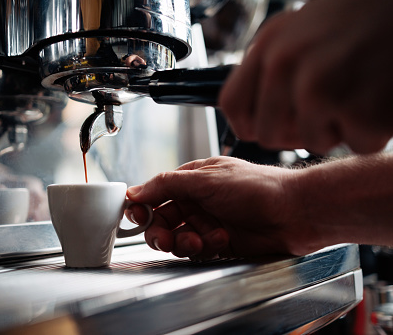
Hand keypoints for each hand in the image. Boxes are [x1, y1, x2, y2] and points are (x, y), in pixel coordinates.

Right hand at [126, 156, 315, 259]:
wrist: (293, 213)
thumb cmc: (257, 187)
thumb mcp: (206, 179)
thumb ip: (166, 185)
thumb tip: (136, 191)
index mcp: (192, 180)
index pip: (156, 193)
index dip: (143, 206)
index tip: (136, 216)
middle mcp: (197, 201)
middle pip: (162, 221)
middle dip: (161, 231)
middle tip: (165, 238)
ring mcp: (207, 222)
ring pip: (178, 238)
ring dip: (184, 241)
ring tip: (200, 240)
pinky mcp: (218, 242)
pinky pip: (197, 250)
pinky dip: (205, 247)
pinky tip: (220, 239)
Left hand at [219, 0, 392, 154]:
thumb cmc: (361, 18)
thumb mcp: (300, 29)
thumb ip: (271, 68)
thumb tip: (248, 112)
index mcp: (269, 45)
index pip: (232, 104)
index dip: (248, 124)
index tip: (265, 127)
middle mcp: (285, 66)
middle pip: (266, 134)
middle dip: (294, 133)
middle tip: (325, 111)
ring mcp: (319, 89)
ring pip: (312, 142)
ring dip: (337, 129)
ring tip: (358, 92)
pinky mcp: (358, 110)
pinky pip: (356, 145)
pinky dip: (371, 131)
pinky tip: (380, 98)